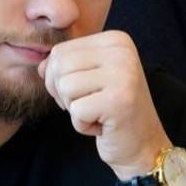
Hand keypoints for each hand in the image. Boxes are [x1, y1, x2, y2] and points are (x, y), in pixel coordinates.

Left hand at [38, 30, 168, 181]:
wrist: (143, 145)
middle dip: (64, 94)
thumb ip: (65, 66)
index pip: (60, 51)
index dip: (60, 79)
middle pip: (59, 66)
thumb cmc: (112, 111)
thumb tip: (41, 66)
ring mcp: (123, 75)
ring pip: (65, 87)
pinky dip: (82, 125)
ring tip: (99, 114)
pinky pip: (76, 111)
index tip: (88, 92)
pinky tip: (104, 125)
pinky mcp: (119, 100)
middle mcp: (122, 51)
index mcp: (116, 40)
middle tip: (91, 106)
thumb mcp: (90, 78)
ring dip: (74, 109)